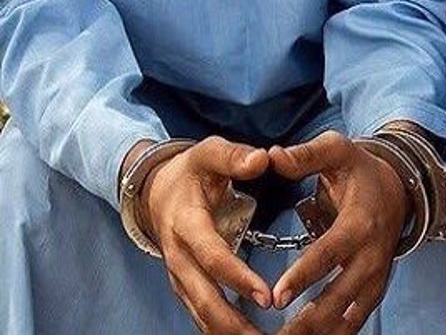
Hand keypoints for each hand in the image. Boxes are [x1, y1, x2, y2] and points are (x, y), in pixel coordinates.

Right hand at [138, 136, 271, 334]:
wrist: (153, 190)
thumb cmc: (190, 171)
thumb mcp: (209, 153)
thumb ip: (234, 157)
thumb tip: (264, 159)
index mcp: (186, 223)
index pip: (212, 257)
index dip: (238, 278)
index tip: (267, 296)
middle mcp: (178, 256)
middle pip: (204, 298)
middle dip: (233, 322)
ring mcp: (179, 275)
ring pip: (201, 314)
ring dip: (229, 332)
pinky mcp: (184, 286)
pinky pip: (201, 314)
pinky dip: (222, 330)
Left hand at [269, 131, 410, 334]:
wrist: (399, 188)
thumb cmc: (360, 169)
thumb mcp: (337, 150)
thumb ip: (306, 155)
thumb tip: (272, 156)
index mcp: (359, 222)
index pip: (329, 253)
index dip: (304, 275)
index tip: (277, 296)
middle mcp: (371, 255)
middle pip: (339, 295)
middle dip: (307, 319)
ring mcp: (375, 275)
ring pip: (348, 315)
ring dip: (318, 333)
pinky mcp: (374, 288)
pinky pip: (355, 320)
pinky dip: (334, 334)